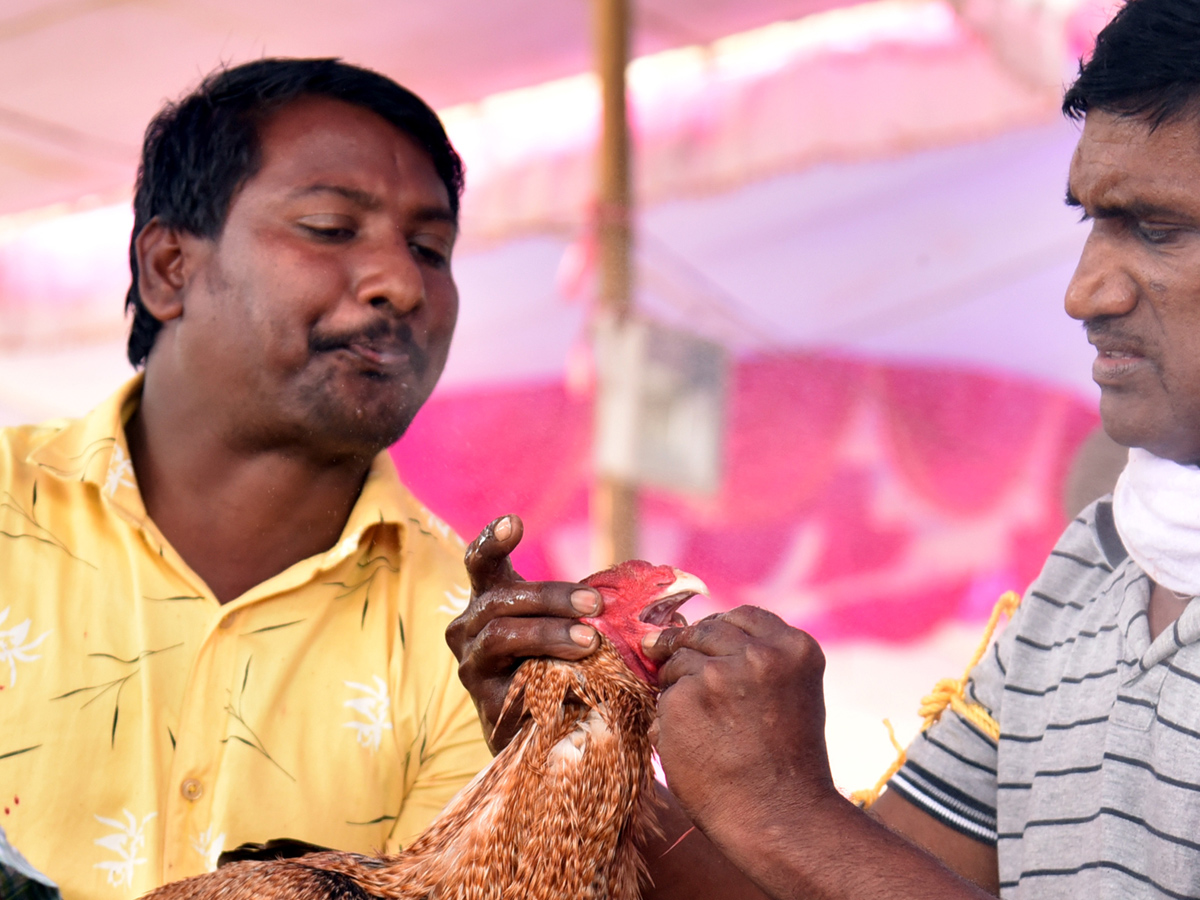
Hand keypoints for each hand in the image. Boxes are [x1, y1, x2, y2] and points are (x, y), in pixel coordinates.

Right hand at [446, 515, 603, 752]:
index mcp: (491, 600)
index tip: (514, 522)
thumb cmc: (564, 667)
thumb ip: (603, 609)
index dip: (492, 540)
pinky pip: (509, 678)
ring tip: (589, 641)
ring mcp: (472, 663)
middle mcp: (470, 627)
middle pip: (501, 597)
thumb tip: (677, 606)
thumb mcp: (575, 629)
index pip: (481, 563)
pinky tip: (574, 679)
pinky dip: (544, 672)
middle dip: (549, 596)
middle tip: (594, 604)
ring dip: (548, 632)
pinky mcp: (483, 700)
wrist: (544, 734)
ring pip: (500, 633)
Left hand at [645, 607, 837, 839]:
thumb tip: (693, 633)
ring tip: (705, 727)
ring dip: (680, 685)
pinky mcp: (682, 700)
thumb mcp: (791, 693)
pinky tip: (693, 745)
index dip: (719, 630)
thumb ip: (758, 659)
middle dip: (690, 651)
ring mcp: (718, 674)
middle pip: (705, 631)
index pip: (741, 617)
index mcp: (795, 647)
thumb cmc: (786, 763)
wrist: (779, 817)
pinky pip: (664, 697)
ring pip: (678, 662)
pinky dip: (671, 719)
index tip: (706, 644)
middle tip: (692, 684)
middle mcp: (758, 653)